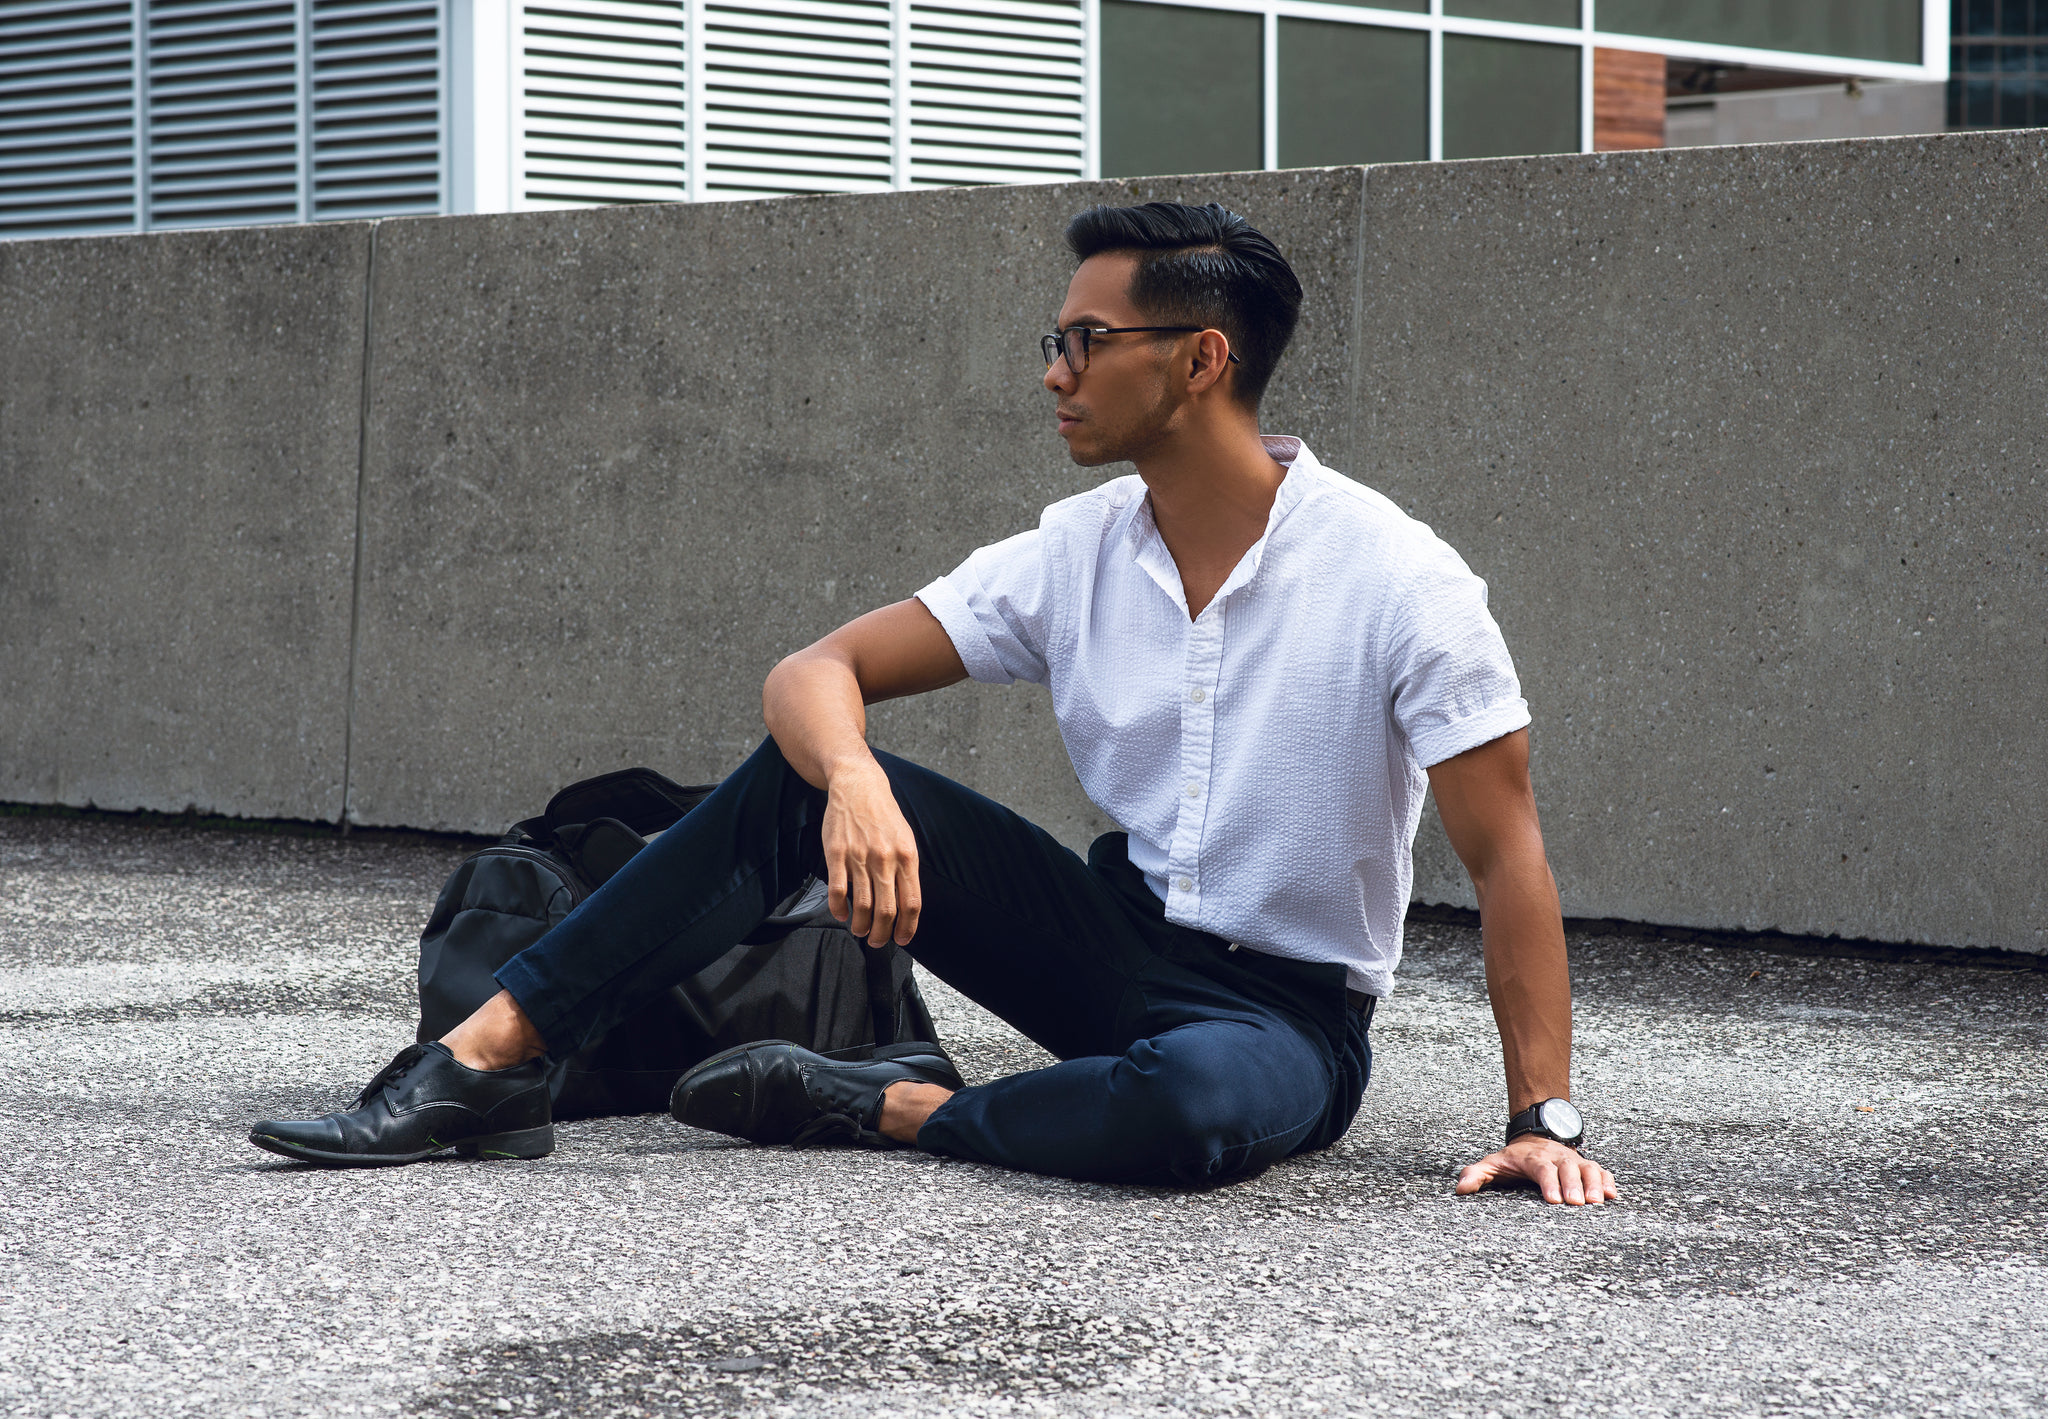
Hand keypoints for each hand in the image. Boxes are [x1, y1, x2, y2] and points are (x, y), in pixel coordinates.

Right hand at [820, 756, 921, 947]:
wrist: (858, 786)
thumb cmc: (884, 815)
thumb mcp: (906, 839)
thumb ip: (906, 869)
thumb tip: (906, 903)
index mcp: (907, 857)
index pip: (912, 903)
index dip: (907, 928)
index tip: (902, 939)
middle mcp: (885, 859)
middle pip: (887, 910)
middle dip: (883, 934)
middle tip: (878, 942)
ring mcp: (860, 857)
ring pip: (862, 905)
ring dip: (862, 926)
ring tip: (860, 931)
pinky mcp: (837, 854)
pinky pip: (838, 890)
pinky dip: (839, 909)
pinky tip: (841, 914)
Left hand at [1456, 1135, 1617, 1205]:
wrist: (1537, 1134)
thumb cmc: (1514, 1157)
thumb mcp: (1492, 1163)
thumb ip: (1476, 1174)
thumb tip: (1460, 1188)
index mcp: (1533, 1158)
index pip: (1542, 1169)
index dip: (1549, 1182)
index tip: (1553, 1200)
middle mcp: (1556, 1158)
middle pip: (1568, 1168)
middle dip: (1573, 1185)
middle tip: (1578, 1204)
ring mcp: (1573, 1160)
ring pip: (1587, 1168)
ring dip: (1594, 1184)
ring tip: (1598, 1202)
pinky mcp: (1586, 1165)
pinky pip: (1600, 1170)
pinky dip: (1608, 1180)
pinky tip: (1613, 1195)